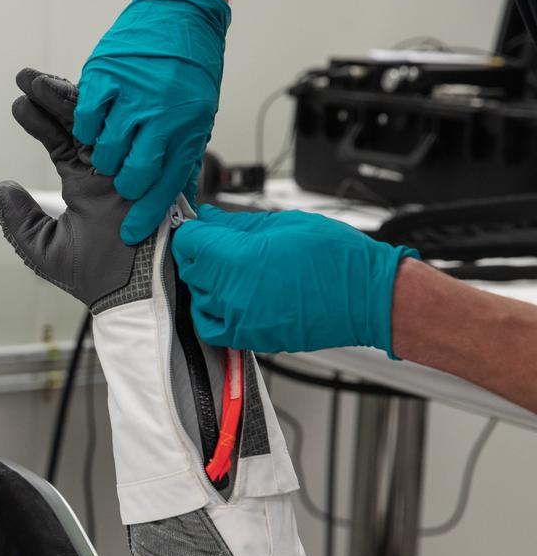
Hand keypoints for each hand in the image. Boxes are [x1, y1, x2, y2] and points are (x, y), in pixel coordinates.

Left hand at [0, 68, 141, 313]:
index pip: (60, 143)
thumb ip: (19, 219)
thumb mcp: (43, 247)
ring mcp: (124, 163)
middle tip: (25, 77)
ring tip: (35, 80)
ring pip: (94, 119)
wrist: (135, 290)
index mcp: (85, 186)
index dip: (39, 122)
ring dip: (65, 97)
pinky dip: (94, 110)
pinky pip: (117, 128)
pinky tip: (69, 91)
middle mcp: (105, 170)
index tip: (18, 103)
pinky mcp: (140, 163)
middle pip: (77, 124)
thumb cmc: (94, 277)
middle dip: (51, 99)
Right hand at [74, 0, 229, 245]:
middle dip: (123, 187)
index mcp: (188, 128)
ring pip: (107, 150)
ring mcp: (133, 95)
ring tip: (106, 151)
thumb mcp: (200, 115)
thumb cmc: (190, 67)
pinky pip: (86, 118)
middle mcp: (162, 115)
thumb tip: (183, 200)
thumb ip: (186, 153)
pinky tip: (92, 126)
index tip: (132, 233)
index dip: (147, 215)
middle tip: (117, 182)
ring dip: (103, 157)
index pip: (166, 185)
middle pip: (133, 173)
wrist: (180, 12)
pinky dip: (86, 128)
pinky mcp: (106, 76)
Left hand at [171, 204, 419, 354]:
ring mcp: (238, 319)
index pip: (188, 242)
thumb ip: (237, 223)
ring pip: (198, 298)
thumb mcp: (283, 224)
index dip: (192, 230)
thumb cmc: (336, 259)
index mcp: (237, 259)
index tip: (200, 227)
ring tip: (234, 270)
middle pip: (189, 269)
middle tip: (222, 244)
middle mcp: (231, 293)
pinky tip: (229, 299)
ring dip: (207, 282)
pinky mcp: (249, 338)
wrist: (367, 298)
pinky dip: (212, 313)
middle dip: (200, 253)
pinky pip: (211, 328)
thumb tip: (210, 217)